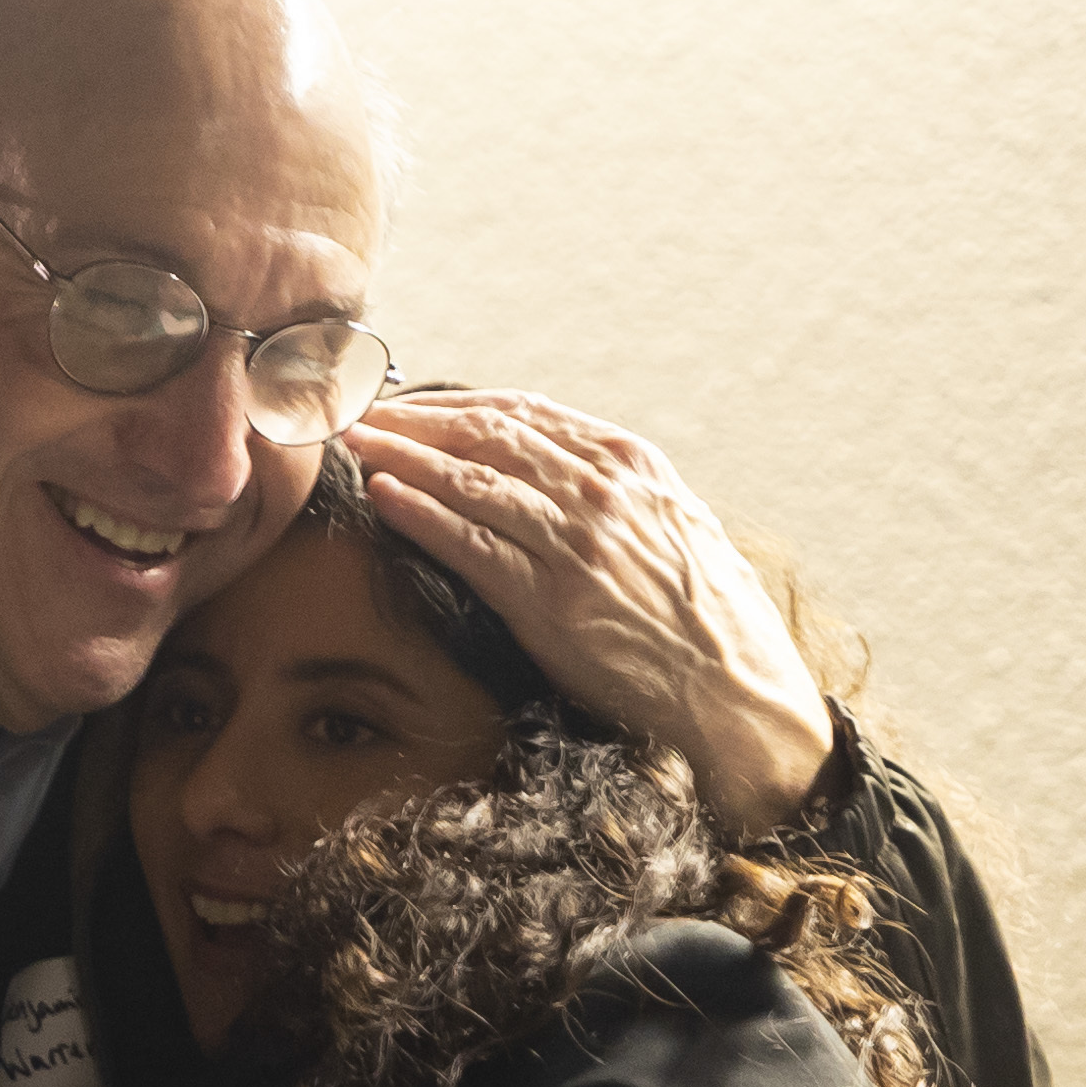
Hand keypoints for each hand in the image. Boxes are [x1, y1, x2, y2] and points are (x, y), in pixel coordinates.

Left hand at [342, 392, 835, 833]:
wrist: (735, 686)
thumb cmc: (704, 614)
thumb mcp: (671, 523)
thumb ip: (614, 490)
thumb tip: (557, 469)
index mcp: (630, 462)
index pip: (523, 411)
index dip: (455, 402)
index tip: (407, 400)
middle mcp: (601, 489)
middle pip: (485, 434)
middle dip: (413, 418)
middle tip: (356, 409)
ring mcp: (576, 542)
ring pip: (469, 479)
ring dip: (401, 454)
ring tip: (350, 441)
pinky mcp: (551, 600)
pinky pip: (471, 544)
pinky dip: (420, 514)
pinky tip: (380, 495)